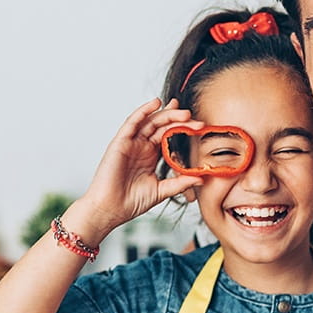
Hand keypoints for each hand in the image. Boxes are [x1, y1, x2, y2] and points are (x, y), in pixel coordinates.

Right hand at [79, 98, 205, 234]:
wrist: (111, 210)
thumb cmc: (132, 202)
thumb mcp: (162, 190)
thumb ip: (180, 183)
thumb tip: (201, 179)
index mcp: (151, 155)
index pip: (168, 136)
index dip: (182, 128)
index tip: (199, 125)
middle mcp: (141, 147)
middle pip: (162, 126)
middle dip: (178, 119)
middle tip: (193, 117)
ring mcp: (131, 143)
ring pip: (150, 121)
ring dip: (165, 114)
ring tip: (181, 109)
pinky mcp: (120, 143)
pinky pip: (132, 122)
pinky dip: (143, 111)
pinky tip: (155, 103)